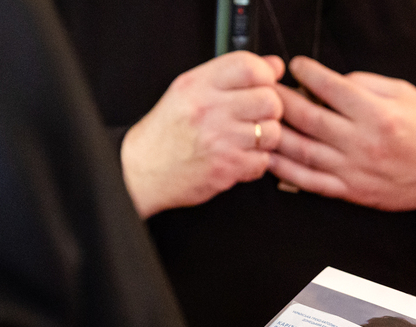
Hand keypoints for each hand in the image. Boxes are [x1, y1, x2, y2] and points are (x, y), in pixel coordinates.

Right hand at [121, 52, 284, 218]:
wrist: (142, 171)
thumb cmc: (166, 132)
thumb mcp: (188, 91)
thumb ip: (230, 75)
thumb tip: (274, 66)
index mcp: (197, 86)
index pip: (249, 67)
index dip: (265, 75)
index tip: (263, 84)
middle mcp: (209, 111)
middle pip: (269, 100)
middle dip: (270, 109)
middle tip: (257, 116)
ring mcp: (219, 141)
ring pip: (272, 132)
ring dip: (266, 137)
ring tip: (247, 139)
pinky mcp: (226, 169)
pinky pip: (263, 161)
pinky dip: (256, 162)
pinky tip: (239, 157)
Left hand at [268, 57, 415, 215]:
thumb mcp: (405, 94)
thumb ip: (367, 84)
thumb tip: (331, 81)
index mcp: (378, 114)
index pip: (332, 88)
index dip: (307, 74)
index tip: (294, 66)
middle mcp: (364, 143)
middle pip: (309, 119)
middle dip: (282, 101)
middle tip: (265, 90)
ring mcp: (354, 170)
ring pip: (303, 152)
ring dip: (276, 135)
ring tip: (260, 122)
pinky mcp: (350, 192)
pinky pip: (310, 182)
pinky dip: (286, 172)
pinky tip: (270, 159)